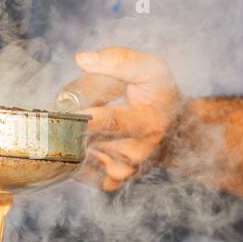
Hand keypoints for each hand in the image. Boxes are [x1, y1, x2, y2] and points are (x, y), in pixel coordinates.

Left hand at [74, 47, 182, 191]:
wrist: (175, 129)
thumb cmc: (159, 95)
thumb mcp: (151, 69)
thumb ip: (119, 60)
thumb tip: (83, 59)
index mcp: (151, 123)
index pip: (113, 122)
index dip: (86, 115)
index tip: (67, 109)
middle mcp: (139, 152)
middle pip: (88, 137)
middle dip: (72, 121)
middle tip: (70, 107)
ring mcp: (125, 170)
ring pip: (80, 152)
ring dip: (72, 136)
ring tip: (87, 121)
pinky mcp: (113, 181)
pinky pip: (81, 171)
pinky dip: (76, 155)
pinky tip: (86, 140)